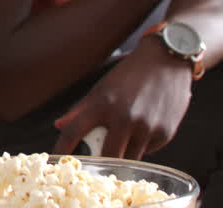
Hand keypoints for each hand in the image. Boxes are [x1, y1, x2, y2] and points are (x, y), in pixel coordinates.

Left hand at [53, 41, 192, 159]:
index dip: (62, 148)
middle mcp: (124, 117)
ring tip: (126, 136)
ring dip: (123, 154)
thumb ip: (81, 110)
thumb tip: (59, 126)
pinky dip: (141, 146)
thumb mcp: (102, 88)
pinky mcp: (164, 134)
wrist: (167, 61)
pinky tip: (144, 128)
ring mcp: (146, 128)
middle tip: (99, 158)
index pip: (75, 132)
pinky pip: (146, 152)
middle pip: (106, 156)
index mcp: (103, 103)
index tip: (56, 159)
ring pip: (128, 159)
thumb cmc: (130, 75)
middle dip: (101, 161)